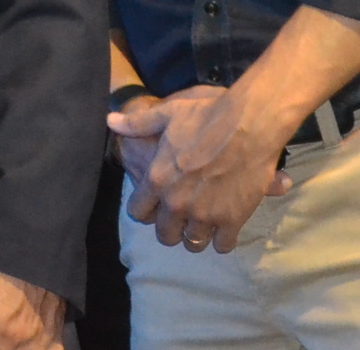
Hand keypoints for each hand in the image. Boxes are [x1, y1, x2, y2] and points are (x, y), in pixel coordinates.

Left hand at [109, 86, 293, 252]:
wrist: (249, 124)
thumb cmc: (206, 116)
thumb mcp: (167, 114)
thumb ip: (137, 124)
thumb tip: (110, 121)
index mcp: (157, 179)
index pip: (137, 213)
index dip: (145, 211)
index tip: (154, 206)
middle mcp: (176, 203)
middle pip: (165, 235)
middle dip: (171, 229)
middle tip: (181, 219)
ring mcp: (204, 215)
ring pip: (193, 244)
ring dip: (196, 236)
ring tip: (203, 224)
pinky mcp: (231, 220)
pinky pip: (222, 245)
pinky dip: (223, 239)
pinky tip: (226, 226)